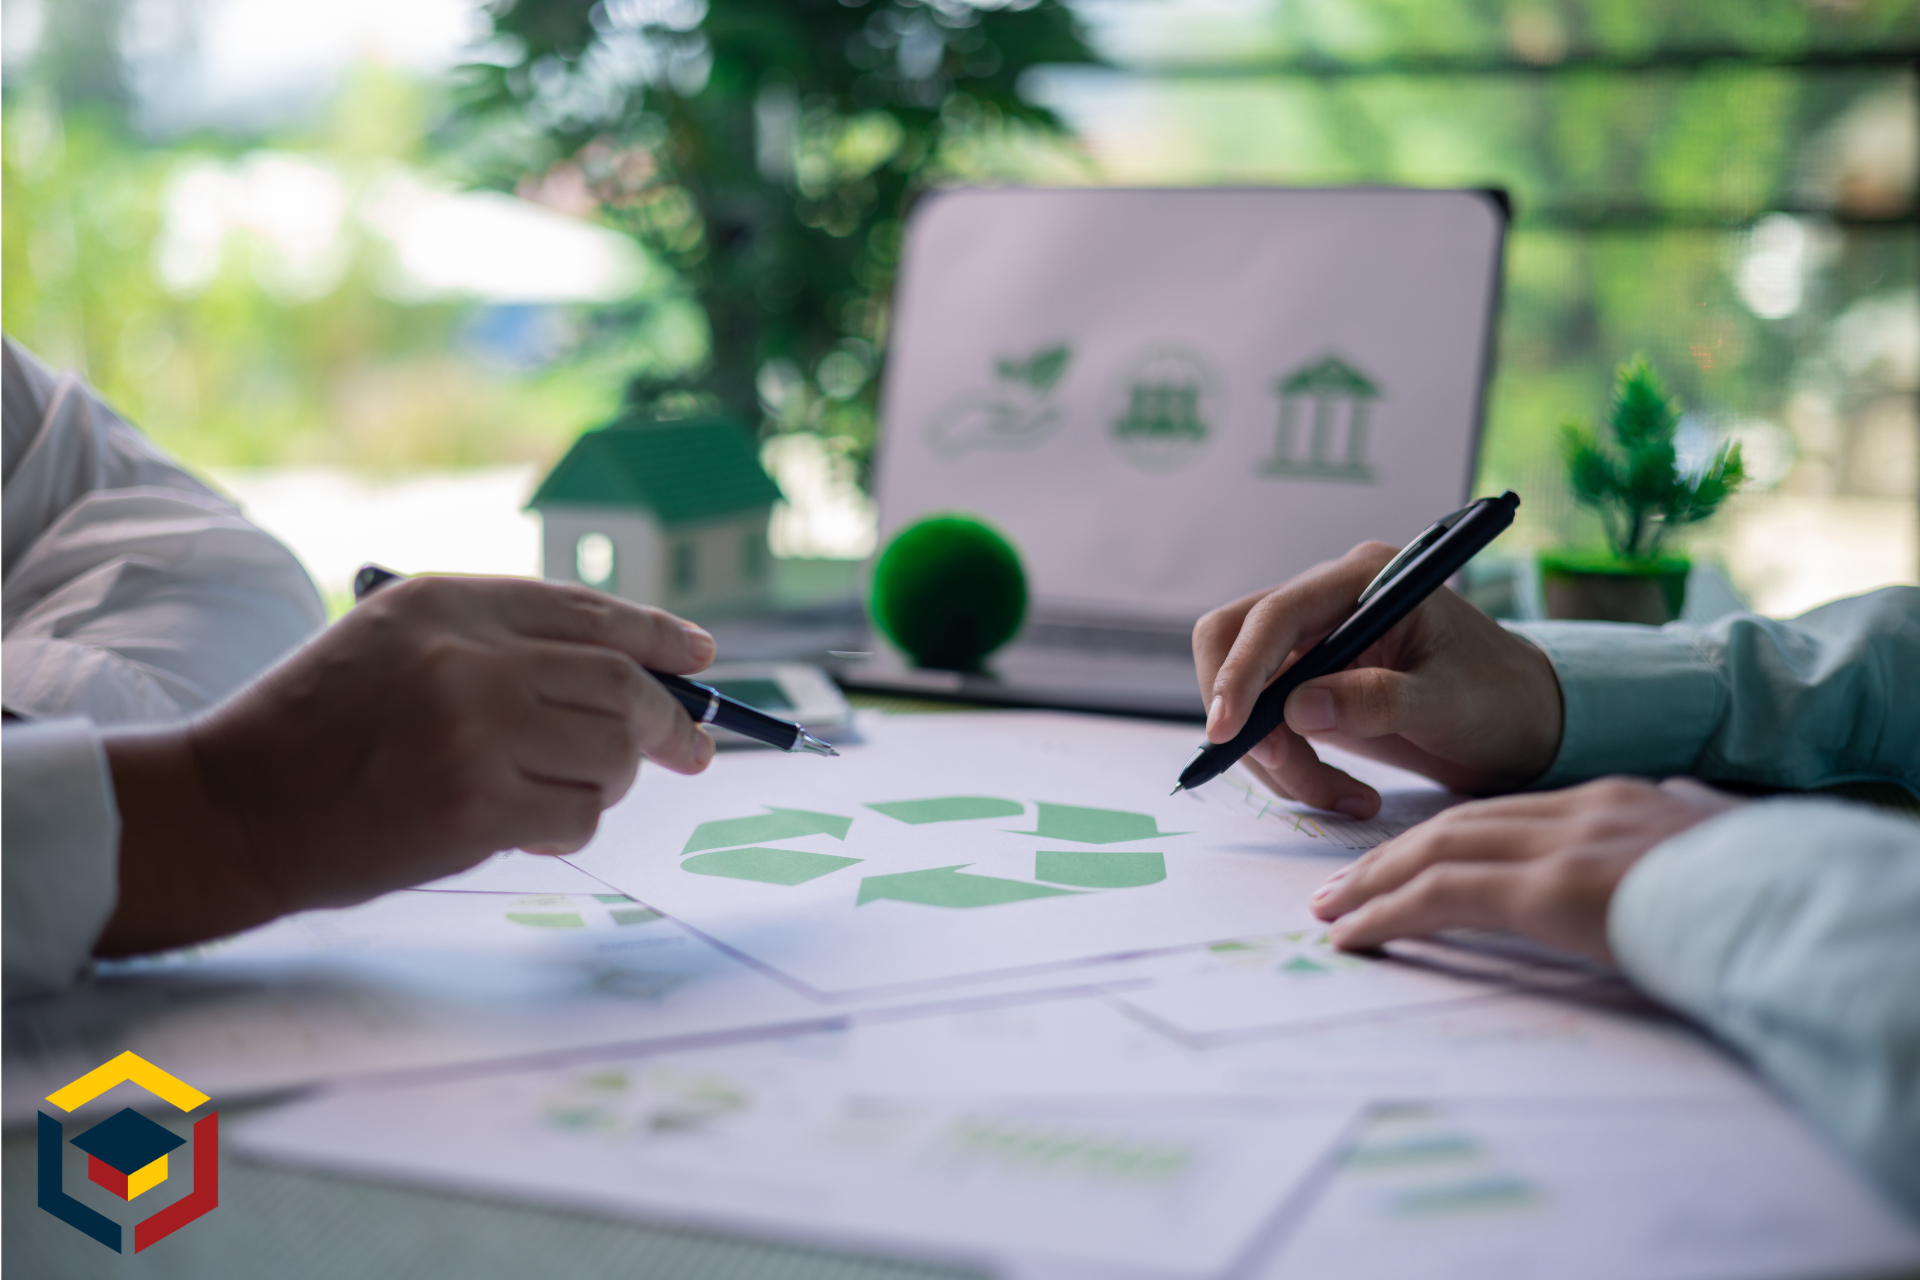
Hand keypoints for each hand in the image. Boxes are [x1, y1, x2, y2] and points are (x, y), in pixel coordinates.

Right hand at [96, 577, 717, 955]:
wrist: (232, 808)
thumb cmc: (318, 727)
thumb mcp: (395, 641)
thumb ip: (500, 642)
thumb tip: (633, 670)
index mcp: (446, 602)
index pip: (587, 611)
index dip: (658, 635)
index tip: (700, 657)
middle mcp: (466, 656)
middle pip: (621, 684)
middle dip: (670, 722)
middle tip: (692, 749)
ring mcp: (474, 732)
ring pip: (610, 754)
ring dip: (608, 782)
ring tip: (564, 790)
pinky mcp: (475, 808)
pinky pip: (577, 817)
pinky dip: (569, 827)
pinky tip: (528, 827)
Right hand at [1193, 541, 1564, 817]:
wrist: (1525, 721)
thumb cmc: (1501, 697)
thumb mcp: (1448, 701)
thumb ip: (1376, 700)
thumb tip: (1297, 710)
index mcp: (1365, 579)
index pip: (1275, 615)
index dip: (1240, 671)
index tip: (1230, 730)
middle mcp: (1329, 600)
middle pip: (1234, 641)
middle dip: (1245, 712)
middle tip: (1281, 767)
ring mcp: (1316, 641)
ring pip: (1246, 692)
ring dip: (1274, 754)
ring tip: (1341, 795)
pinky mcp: (1311, 681)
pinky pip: (1268, 722)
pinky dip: (1290, 765)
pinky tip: (1342, 790)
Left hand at [1310, 777, 1742, 961]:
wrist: (1789, 903)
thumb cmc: (1763, 889)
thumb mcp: (1714, 846)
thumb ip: (1676, 829)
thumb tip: (1672, 817)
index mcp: (1613, 800)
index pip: (1504, 814)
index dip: (1445, 837)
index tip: (1405, 861)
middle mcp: (1576, 811)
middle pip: (1456, 826)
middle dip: (1390, 856)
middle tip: (1338, 885)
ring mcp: (1559, 846)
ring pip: (1435, 852)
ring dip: (1372, 883)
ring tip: (1328, 912)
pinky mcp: (1546, 890)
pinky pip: (1440, 898)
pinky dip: (1386, 914)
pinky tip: (1352, 937)